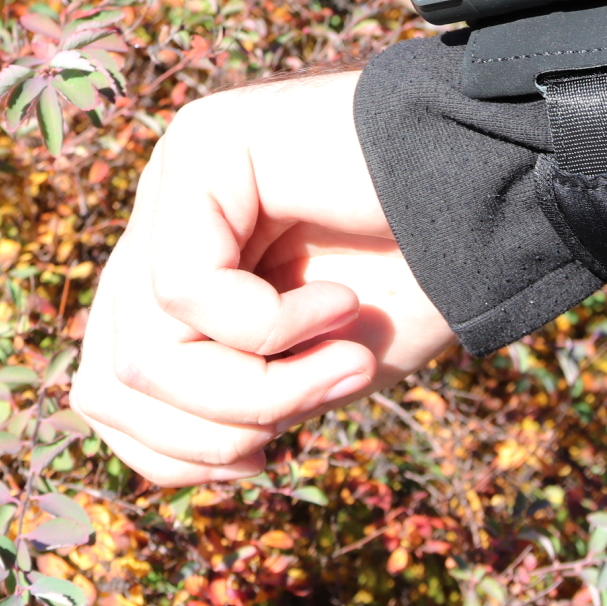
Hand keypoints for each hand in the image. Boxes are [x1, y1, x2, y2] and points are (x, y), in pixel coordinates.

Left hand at [70, 69, 456, 485]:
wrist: (498, 198)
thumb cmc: (418, 283)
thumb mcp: (305, 378)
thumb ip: (218, 405)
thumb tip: (132, 441)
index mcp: (181, 274)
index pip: (108, 389)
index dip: (173, 453)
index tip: (267, 457)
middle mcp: (163, 224)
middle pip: (112, 378)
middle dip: (219, 428)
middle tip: (325, 397)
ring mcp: (175, 180)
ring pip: (144, 346)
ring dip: (258, 388)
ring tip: (347, 358)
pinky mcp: (202, 148)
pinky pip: (186, 288)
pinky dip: (271, 327)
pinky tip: (338, 300)